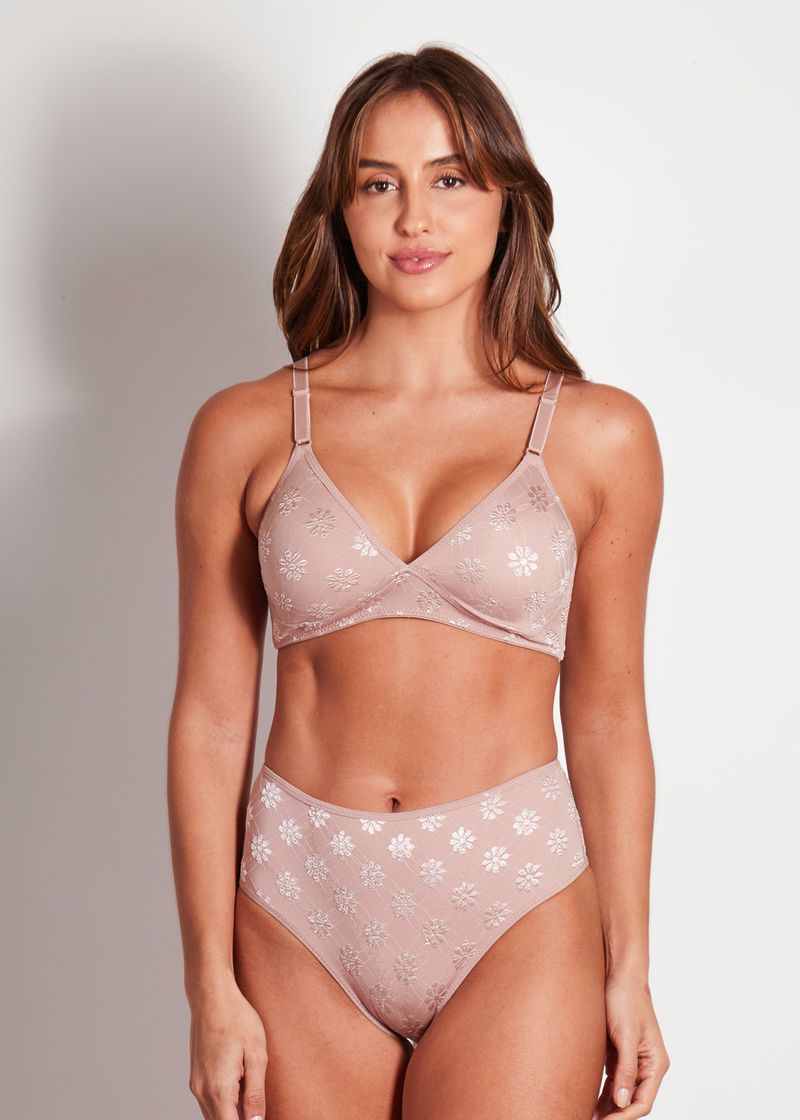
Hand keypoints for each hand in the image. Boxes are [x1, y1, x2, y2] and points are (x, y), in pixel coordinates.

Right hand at [188, 973, 267, 1119]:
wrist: (211, 997)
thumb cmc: (237, 1019)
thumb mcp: (256, 1055)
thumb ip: (255, 1094)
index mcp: (219, 1088)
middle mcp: (203, 1092)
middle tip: (258, 1110)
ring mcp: (197, 1086)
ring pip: (214, 1116)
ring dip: (232, 1114)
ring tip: (251, 1100)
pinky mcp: (196, 1079)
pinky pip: (209, 1104)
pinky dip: (224, 1106)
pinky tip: (240, 1090)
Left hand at [591, 973, 669, 1118]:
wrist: (618, 975)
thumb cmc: (625, 1000)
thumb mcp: (625, 1035)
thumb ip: (625, 1069)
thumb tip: (623, 1102)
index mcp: (655, 1064)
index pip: (643, 1102)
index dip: (625, 1116)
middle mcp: (646, 1066)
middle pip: (632, 1101)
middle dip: (614, 1114)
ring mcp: (632, 1061)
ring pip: (620, 1094)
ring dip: (606, 1107)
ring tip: (585, 1115)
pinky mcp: (618, 1055)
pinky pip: (611, 1081)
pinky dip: (601, 1093)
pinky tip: (588, 1102)